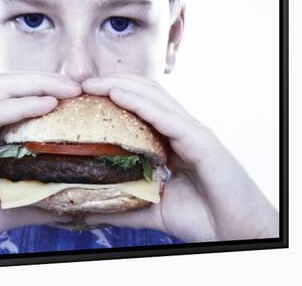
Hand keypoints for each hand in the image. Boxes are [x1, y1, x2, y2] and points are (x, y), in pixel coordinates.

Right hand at [0, 71, 81, 261]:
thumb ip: (28, 202)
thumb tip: (67, 201)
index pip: (14, 102)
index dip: (47, 95)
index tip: (81, 101)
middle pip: (8, 87)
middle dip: (46, 82)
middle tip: (81, 87)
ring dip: (36, 85)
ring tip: (69, 89)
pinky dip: (14, 107)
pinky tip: (43, 105)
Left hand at [81, 74, 278, 241]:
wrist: (237, 235)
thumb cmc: (202, 219)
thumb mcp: (153, 208)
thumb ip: (123, 204)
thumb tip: (87, 210)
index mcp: (171, 140)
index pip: (139, 107)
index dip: (112, 96)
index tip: (81, 96)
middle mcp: (181, 130)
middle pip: (144, 94)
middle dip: (112, 84)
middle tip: (80, 84)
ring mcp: (192, 133)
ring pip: (154, 98)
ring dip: (120, 86)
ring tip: (92, 83)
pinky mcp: (201, 142)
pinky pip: (167, 117)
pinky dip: (141, 103)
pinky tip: (118, 94)